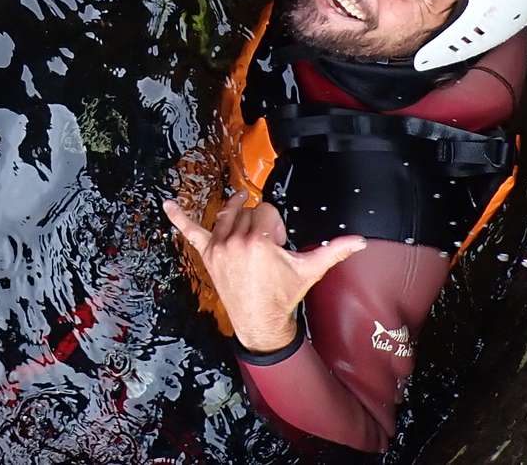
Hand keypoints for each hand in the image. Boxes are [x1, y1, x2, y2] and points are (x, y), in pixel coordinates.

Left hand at [163, 192, 365, 352]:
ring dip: (235, 213)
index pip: (266, 210)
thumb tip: (359, 241)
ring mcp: (219, 247)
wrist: (260, 321)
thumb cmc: (283, 295)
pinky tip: (167, 204)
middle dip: (259, 222)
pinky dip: (178, 218)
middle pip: (248, 211)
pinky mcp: (208, 255)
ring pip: (226, 214)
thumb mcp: (309, 271)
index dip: (276, 224)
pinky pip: (190, 232)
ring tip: (243, 213)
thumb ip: (333, 251)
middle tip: (267, 245)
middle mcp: (236, 241)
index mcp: (260, 242)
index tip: (279, 242)